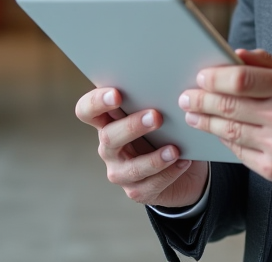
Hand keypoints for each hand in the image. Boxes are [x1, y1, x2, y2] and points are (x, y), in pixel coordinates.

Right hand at [75, 87, 210, 207]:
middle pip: (108, 137)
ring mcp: (119, 170)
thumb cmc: (168, 129)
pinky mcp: (136, 190)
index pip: (87, 110)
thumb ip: (155, 98)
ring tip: (174, 149)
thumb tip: (169, 81)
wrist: (183, 165)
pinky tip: (184, 161)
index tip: (117, 94)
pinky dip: (169, 172)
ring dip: (154, 158)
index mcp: (108, 121)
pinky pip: (150, 184)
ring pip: (130, 168)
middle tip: (157, 116)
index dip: (96, 102)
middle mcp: (109, 146)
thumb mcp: (160, 111)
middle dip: (132, 126)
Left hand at [178, 48, 271, 189]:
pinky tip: (215, 133)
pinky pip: (239, 152)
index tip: (200, 76)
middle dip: (201, 100)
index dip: (215, 77)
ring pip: (229, 131)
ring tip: (193, 114)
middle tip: (186, 96)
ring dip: (205, 121)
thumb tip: (237, 54)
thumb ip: (269, 64)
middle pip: (229, 106)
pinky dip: (224, 141)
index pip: (242, 79)